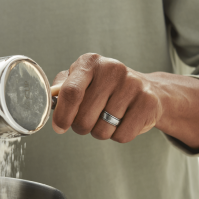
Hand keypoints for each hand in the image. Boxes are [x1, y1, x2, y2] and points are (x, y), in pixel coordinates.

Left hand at [51, 54, 198, 149]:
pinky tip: (123, 121)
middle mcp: (113, 69)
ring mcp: (133, 85)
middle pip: (83, 118)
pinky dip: (118, 135)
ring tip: (108, 117)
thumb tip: (50, 101)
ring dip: (101, 131)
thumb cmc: (106, 88)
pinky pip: (121, 136)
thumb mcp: (82, 81)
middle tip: (89, 119)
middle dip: (81, 126)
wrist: (146, 91)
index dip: (62, 115)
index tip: (59, 127)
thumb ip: (62, 90)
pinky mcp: (148, 103)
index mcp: (90, 62)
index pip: (70, 92)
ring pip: (102, 130)